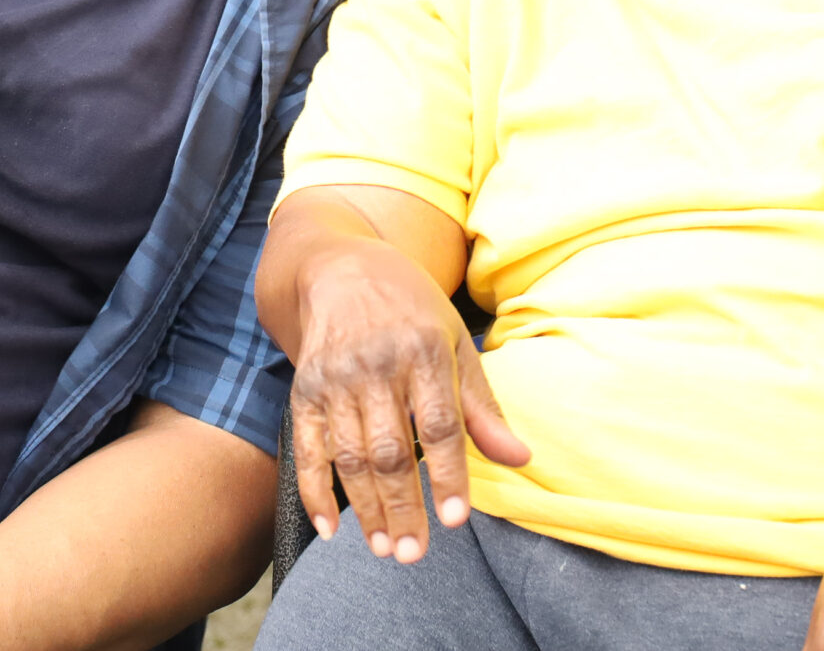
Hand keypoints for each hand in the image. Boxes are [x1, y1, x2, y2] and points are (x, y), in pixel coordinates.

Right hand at [287, 237, 529, 566]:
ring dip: (366, 509)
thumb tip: (519, 458)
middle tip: (413, 553)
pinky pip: (306, 448)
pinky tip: (331, 528)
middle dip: (403, 508)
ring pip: (349, 456)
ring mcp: (335, 377)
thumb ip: (482, 407)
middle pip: (390, 449)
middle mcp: (377, 364)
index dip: (448, 475)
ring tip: (384, 548)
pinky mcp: (304, 388)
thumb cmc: (411, 309)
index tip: (455, 520)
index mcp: (424, 351)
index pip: (440, 425)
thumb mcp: (456, 343)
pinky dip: (315, 491)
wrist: (341, 268)